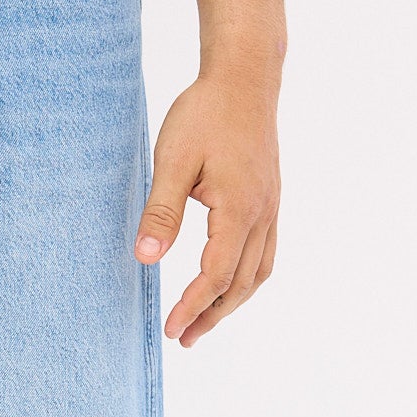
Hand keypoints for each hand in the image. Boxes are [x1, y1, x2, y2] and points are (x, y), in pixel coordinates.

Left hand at [134, 65, 281, 347]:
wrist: (245, 78)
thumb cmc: (205, 113)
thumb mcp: (172, 160)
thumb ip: (161, 212)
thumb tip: (145, 258)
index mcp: (239, 208)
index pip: (216, 275)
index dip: (193, 306)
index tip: (170, 329)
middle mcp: (263, 214)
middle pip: (241, 284)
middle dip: (212, 315)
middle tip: (183, 338)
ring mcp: (271, 208)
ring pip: (257, 273)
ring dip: (231, 303)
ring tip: (203, 322)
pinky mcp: (270, 201)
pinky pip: (264, 254)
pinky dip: (245, 279)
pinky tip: (225, 286)